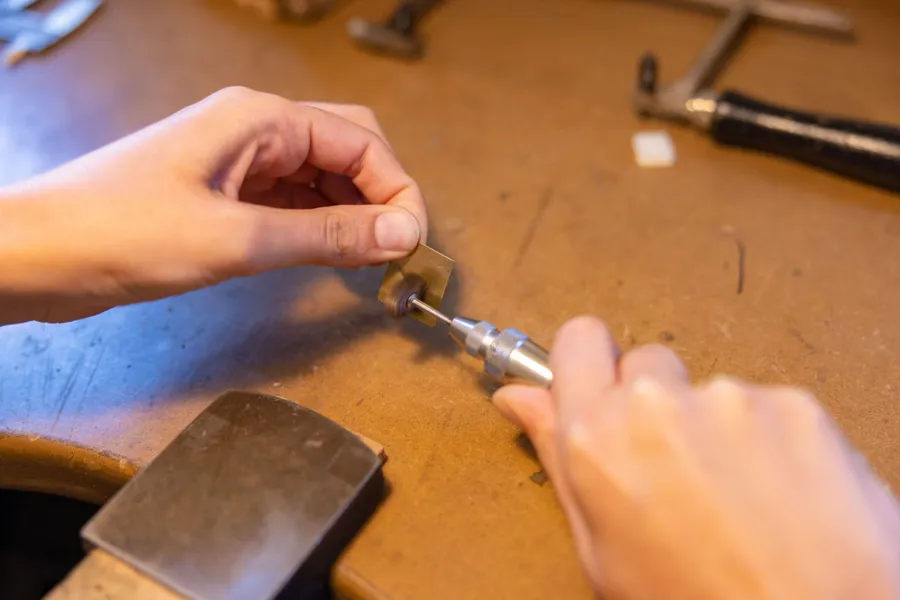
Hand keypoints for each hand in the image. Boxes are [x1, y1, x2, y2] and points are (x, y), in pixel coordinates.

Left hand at [0, 87, 426, 323]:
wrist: (39, 255)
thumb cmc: (122, 233)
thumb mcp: (238, 240)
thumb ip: (327, 236)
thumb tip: (402, 234)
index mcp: (262, 120)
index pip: (362, 142)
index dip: (398, 191)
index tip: (412, 243)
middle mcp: (256, 131)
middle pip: (348, 150)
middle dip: (380, 196)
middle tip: (396, 250)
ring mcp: (240, 162)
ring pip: (321, 178)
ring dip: (352, 215)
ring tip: (370, 261)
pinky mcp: (225, 193)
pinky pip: (292, 202)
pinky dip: (319, 227)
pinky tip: (330, 256)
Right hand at [494, 317, 899, 599]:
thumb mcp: (601, 550)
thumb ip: (558, 457)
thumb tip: (521, 399)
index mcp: (597, 437)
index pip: (577, 340)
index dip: (586, 360)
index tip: (597, 384)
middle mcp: (658, 403)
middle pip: (644, 360)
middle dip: (651, 399)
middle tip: (669, 462)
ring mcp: (729, 398)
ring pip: (706, 388)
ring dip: (711, 424)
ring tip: (733, 495)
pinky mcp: (792, 404)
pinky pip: (765, 404)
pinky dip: (767, 438)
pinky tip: (774, 492)